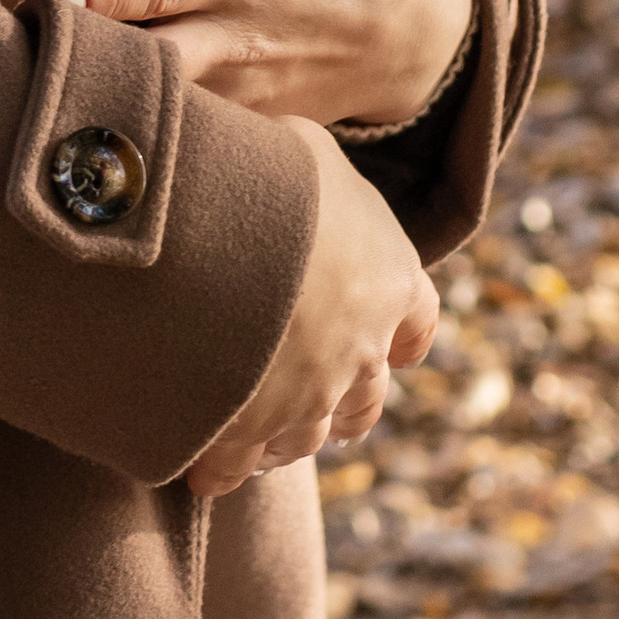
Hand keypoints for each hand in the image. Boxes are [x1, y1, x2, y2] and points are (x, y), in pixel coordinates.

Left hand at [47, 0, 473, 131]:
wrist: (402, 39)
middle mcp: (228, 39)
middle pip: (144, 62)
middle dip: (82, 62)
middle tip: (7, 51)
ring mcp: (225, 95)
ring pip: (147, 110)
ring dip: (85, 101)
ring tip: (6, 88)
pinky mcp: (227, 129)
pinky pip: (164, 138)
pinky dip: (115, 133)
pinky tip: (49, 127)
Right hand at [184, 122, 438, 497]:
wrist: (217, 228)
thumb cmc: (268, 172)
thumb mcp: (310, 151)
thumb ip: (321, 182)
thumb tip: (301, 171)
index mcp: (391, 280)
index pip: (416, 320)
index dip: (401, 333)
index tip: (391, 345)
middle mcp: (362, 351)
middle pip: (366, 397)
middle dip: (342, 398)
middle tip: (310, 392)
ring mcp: (307, 398)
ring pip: (308, 436)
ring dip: (286, 436)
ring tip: (256, 435)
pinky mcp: (246, 430)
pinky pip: (238, 462)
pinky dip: (224, 466)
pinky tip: (202, 466)